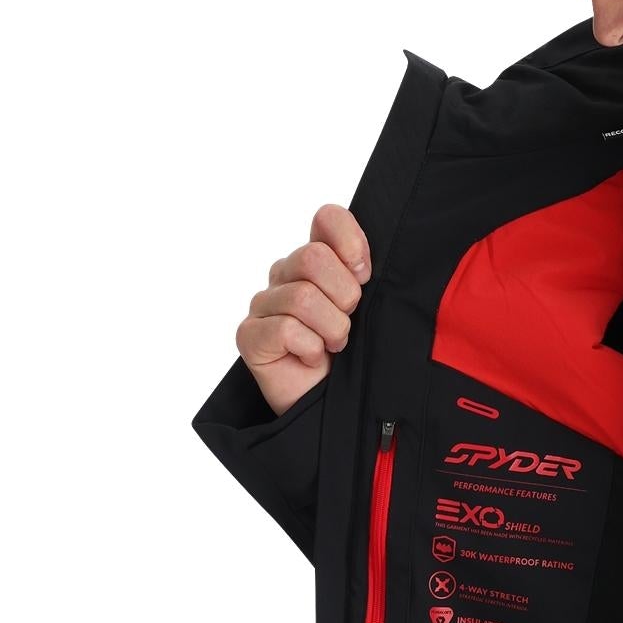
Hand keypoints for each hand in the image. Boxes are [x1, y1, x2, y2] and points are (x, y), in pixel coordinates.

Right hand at [235, 204, 370, 414]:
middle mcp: (286, 274)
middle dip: (344, 296)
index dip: (350, 242)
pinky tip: (312, 358)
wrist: (333, 403)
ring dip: (331, 329)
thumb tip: (369, 264)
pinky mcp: (249, 335)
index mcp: (318, 260)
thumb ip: (368, 279)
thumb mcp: (373, 310)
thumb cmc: (355, 355)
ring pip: (303, 297)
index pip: (327, 218)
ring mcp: (264, 303)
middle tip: (349, 322)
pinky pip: (284, 328)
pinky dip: (310, 349)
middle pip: (314, 257)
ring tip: (334, 346)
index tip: (364, 275)